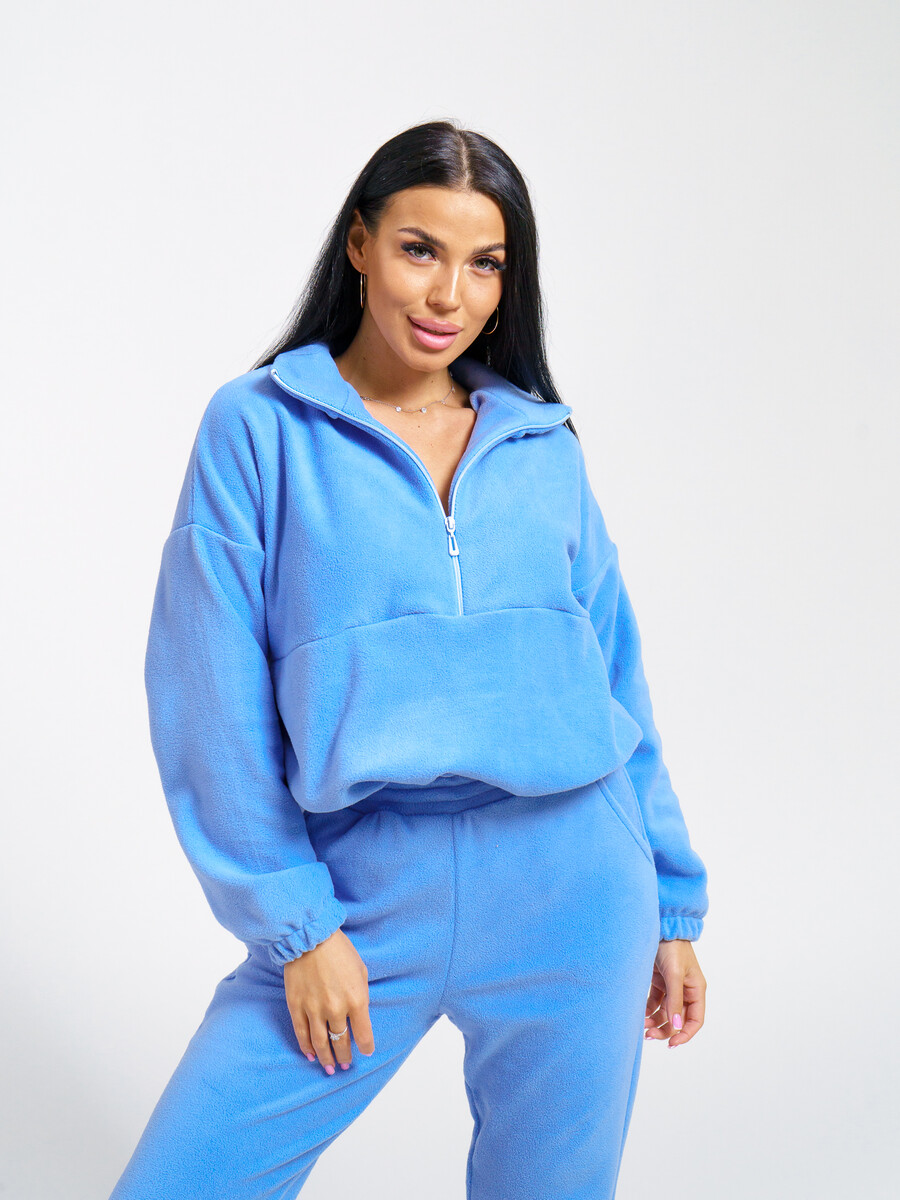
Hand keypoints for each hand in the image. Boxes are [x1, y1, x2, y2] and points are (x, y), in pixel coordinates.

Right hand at [283, 928, 374, 1073]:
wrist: (311, 938)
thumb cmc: (340, 951)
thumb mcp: (361, 971)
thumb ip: (360, 997)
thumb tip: (359, 1018)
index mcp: (356, 999)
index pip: (363, 1034)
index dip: (366, 1047)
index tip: (366, 1051)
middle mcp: (335, 1009)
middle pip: (341, 1042)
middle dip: (345, 1057)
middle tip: (346, 1065)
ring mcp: (314, 1009)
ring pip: (320, 1043)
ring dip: (326, 1058)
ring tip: (330, 1068)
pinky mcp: (296, 1006)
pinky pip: (302, 1033)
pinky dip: (306, 1047)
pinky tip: (311, 1055)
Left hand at [644, 939, 706, 1046]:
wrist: (660, 926)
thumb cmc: (672, 947)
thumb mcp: (674, 975)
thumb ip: (674, 1001)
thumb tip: (676, 1027)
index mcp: (696, 989)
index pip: (695, 1020)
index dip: (685, 1034)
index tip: (671, 1045)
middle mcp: (685, 990)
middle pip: (678, 1019)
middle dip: (665, 1030)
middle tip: (649, 1035)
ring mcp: (672, 986)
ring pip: (665, 1012)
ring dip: (655, 1021)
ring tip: (642, 1027)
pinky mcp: (659, 981)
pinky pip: (655, 1002)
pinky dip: (648, 1010)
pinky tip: (640, 1014)